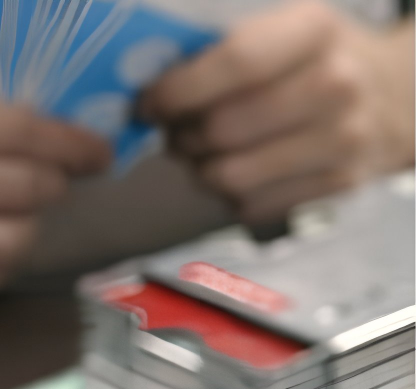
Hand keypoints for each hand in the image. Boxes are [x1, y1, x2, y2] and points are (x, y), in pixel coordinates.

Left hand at [141, 2, 414, 222]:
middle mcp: (335, 86)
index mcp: (314, 31)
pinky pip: (251, 206)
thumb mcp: (283, 30)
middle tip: (176, 131)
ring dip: (201, 170)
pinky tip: (242, 172)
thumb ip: (221, 50)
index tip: (149, 104)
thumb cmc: (317, 62)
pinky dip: (232, 196)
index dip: (179, 90)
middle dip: (182, 136)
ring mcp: (341, 141)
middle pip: (222, 129)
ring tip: (204, 154)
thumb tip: (148, 85)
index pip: (235, 63)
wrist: (395, 97)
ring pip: (230, 176)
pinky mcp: (336, 187)